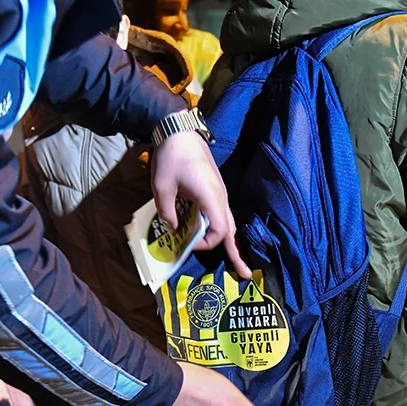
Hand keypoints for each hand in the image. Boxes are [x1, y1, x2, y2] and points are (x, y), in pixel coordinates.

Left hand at [151, 131, 251, 278]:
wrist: (179, 131)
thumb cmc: (171, 158)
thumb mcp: (162, 188)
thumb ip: (167, 213)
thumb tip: (173, 231)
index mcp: (211, 198)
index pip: (219, 231)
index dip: (205, 244)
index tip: (186, 241)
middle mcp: (220, 197)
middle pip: (232, 230)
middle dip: (237, 253)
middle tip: (245, 274)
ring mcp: (220, 192)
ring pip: (229, 222)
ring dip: (230, 241)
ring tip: (236, 259)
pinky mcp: (214, 188)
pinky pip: (221, 214)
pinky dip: (221, 228)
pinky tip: (213, 234)